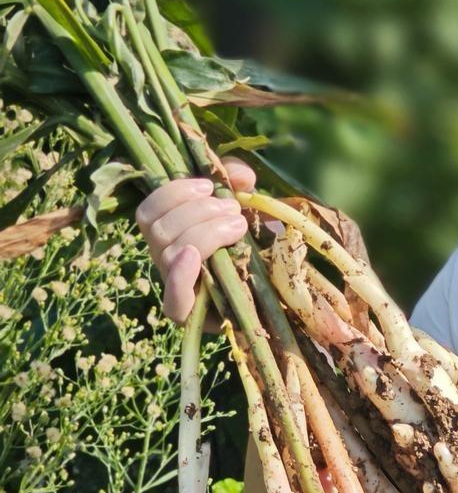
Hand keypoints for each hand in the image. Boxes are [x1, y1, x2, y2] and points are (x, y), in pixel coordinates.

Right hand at [134, 156, 255, 328]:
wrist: (274, 289)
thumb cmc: (250, 240)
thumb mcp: (244, 201)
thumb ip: (237, 179)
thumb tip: (240, 176)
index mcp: (169, 234)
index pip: (147, 212)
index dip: (173, 193)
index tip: (208, 186)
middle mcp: (165, 260)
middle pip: (158, 230)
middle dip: (199, 212)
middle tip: (234, 210)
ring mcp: (176, 288)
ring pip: (170, 254)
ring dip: (205, 232)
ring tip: (238, 226)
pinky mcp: (191, 316)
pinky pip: (173, 300)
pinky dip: (181, 276)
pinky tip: (196, 256)